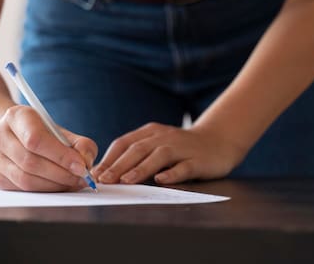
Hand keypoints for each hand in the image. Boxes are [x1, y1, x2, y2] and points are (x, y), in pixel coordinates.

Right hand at [0, 105, 97, 191]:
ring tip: (72, 182)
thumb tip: (85, 163)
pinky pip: (24, 190)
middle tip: (81, 178)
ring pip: (26, 180)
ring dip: (54, 185)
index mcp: (15, 116)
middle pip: (31, 162)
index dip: (60, 155)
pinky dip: (45, 191)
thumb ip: (80, 144)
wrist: (13, 135)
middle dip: (61, 174)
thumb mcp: (60, 130)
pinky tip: (58, 185)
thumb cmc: (40, 132)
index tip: (81, 166)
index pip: (35, 139)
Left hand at [91, 122, 247, 184]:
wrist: (218, 139)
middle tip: (104, 180)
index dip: (109, 158)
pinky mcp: (198, 160)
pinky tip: (162, 180)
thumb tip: (108, 173)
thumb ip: (136, 155)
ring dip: (141, 168)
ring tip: (126, 180)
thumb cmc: (180, 147)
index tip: (95, 173)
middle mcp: (163, 137)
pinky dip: (172, 173)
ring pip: (158, 156)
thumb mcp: (156, 145)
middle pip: (137, 149)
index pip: (124, 143)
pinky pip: (184, 166)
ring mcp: (182, 148)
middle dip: (118, 165)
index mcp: (149, 132)